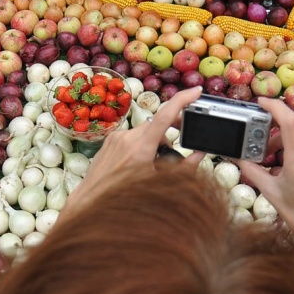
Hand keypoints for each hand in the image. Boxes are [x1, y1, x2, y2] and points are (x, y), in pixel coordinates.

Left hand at [63, 87, 203, 217]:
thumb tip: (199, 154)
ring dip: (153, 140)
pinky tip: (138, 161)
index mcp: (141, 147)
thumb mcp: (160, 183)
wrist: (93, 201)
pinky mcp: (109, 141)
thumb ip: (183, 168)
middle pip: (157, 124)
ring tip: (154, 161)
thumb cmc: (126, 198)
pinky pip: (130, 136)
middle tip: (180, 141)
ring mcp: (116, 138)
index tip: (195, 91)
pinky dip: (140, 144)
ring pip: (144, 131)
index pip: (166, 115)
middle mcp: (128, 137)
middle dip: (170, 131)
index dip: (183, 100)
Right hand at [236, 97, 293, 256]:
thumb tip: (238, 157)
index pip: (290, 121)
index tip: (261, 101)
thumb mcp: (272, 195)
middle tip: (258, 133)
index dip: (275, 106)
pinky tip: (285, 162)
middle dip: (275, 124)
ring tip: (269, 153)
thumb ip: (253, 172)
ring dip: (284, 137)